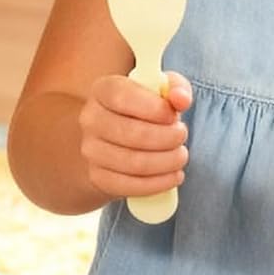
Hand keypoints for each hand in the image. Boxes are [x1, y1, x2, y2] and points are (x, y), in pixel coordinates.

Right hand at [79, 71, 192, 200]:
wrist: (120, 140)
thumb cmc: (147, 110)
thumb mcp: (163, 91)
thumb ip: (177, 88)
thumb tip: (181, 99)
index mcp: (103, 90)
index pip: (122, 97)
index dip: (153, 108)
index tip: (173, 116)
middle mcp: (90, 119)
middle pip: (132, 133)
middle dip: (167, 138)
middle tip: (182, 136)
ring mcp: (91, 150)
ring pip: (133, 163)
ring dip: (167, 162)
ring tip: (180, 156)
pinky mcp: (97, 177)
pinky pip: (129, 185)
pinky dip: (158, 184)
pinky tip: (173, 176)